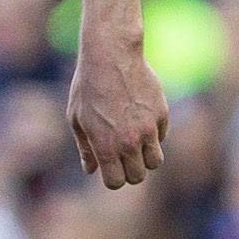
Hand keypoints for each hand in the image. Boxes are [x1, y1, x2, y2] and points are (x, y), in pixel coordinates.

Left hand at [69, 29, 168, 189]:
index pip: (115, 182)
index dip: (112, 178)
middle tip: (122, 157)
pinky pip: (161, 137)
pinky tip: (140, 118)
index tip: (109, 168)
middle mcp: (129, 142)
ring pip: (155, 162)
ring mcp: (148, 129)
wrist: (111, 56)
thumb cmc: (88, 87)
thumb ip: (85, 148)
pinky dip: (153, 135)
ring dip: (145, 157)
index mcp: (105, 146)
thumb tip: (90, 170)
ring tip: (134, 143)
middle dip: (129, 170)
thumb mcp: (76, 118)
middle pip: (138, 176)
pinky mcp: (161, 115)